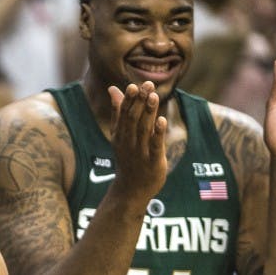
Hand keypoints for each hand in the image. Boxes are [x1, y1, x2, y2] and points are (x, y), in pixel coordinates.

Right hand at [107, 81, 168, 200]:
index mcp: (120, 134)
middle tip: (148, 85)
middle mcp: (128, 142)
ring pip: (144, 130)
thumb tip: (113, 89)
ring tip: (154, 96)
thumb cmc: (127, 158)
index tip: (134, 86)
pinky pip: (155, 146)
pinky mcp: (153, 162)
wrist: (131, 190)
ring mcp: (140, 152)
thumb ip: (117, 111)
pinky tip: (162, 120)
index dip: (129, 100)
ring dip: (149, 112)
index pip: (123, 114)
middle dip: (140, 102)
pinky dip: (158, 133)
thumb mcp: (119, 135)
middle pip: (133, 119)